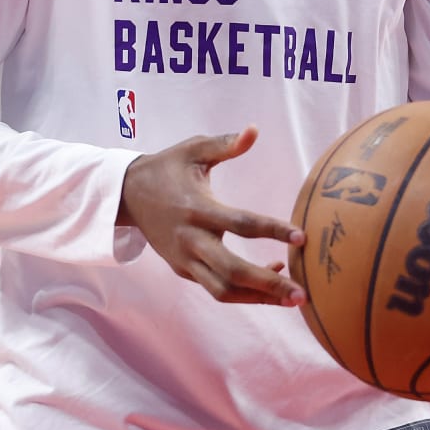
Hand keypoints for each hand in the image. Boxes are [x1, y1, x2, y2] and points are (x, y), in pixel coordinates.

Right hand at [118, 126, 305, 305]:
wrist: (127, 194)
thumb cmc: (167, 167)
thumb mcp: (193, 149)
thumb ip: (225, 144)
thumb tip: (254, 130)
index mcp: (198, 208)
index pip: (240, 224)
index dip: (272, 230)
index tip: (302, 236)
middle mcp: (191, 239)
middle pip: (232, 271)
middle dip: (269, 285)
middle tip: (302, 294)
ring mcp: (185, 259)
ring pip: (223, 290)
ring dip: (259, 298)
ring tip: (294, 298)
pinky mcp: (183, 270)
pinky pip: (215, 288)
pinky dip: (243, 292)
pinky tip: (270, 279)